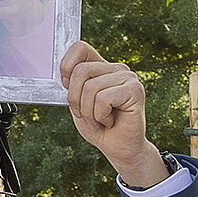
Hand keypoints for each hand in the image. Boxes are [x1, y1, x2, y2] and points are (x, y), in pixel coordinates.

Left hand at [60, 41, 168, 186]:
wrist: (119, 149)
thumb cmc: (99, 127)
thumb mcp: (78, 103)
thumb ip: (72, 86)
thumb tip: (62, 75)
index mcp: (102, 67)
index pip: (80, 48)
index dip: (66, 66)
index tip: (66, 86)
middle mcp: (116, 68)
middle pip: (80, 70)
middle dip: (75, 99)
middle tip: (85, 114)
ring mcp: (128, 77)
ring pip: (90, 87)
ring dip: (88, 112)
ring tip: (99, 120)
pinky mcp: (135, 90)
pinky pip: (103, 98)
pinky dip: (100, 115)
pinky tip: (110, 121)